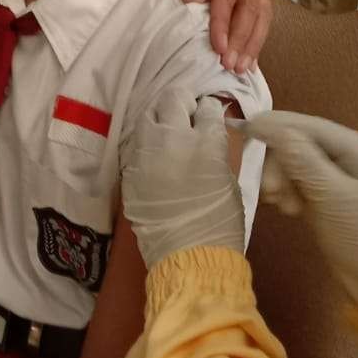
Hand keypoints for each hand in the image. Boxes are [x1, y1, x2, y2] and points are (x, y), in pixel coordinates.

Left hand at [122, 92, 244, 267]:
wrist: (189, 258)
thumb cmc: (220, 222)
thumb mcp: (228, 179)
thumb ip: (215, 149)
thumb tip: (209, 133)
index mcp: (206, 142)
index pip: (208, 107)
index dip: (209, 111)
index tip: (208, 116)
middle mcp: (173, 139)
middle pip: (173, 98)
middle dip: (182, 103)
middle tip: (187, 116)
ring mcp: (146, 153)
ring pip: (148, 115)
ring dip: (160, 119)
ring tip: (167, 133)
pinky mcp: (130, 170)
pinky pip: (137, 144)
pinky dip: (146, 144)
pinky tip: (154, 155)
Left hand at [157, 0, 270, 73]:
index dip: (224, 21)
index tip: (218, 47)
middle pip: (250, 5)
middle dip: (241, 38)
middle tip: (230, 64)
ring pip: (261, 13)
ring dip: (252, 42)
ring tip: (240, 67)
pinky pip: (262, 16)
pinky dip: (257, 38)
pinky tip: (250, 59)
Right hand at [241, 112, 357, 303]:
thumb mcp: (333, 199)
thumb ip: (303, 161)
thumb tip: (270, 127)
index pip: (315, 127)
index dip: (279, 125)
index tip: (245, 128)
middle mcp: (356, 158)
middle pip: (305, 143)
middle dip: (282, 162)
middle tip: (269, 190)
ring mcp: (343, 178)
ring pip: (300, 163)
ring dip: (284, 179)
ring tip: (279, 203)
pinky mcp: (331, 197)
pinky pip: (302, 182)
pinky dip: (290, 191)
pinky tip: (287, 209)